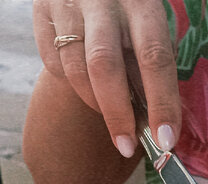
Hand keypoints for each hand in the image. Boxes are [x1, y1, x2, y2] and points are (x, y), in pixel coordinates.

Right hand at [33, 0, 179, 157]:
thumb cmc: (126, 6)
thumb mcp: (147, 23)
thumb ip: (150, 63)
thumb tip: (158, 120)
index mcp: (141, 2)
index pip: (154, 58)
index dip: (162, 102)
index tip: (165, 139)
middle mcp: (104, 0)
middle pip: (106, 67)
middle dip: (118, 115)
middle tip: (126, 145)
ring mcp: (68, 4)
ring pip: (75, 69)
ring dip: (94, 102)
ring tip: (109, 111)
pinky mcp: (42, 10)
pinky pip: (53, 62)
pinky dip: (71, 82)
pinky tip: (85, 79)